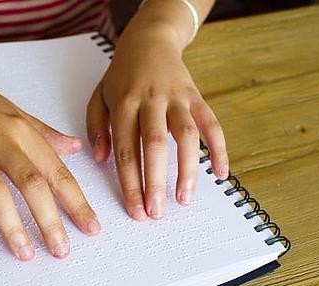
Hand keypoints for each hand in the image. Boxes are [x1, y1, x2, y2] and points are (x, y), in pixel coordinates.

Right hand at [0, 57, 100, 260]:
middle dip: (49, 219)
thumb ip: (45, 134)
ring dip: (11, 225)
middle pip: (30, 182)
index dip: (76, 201)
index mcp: (22, 131)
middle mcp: (0, 140)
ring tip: (24, 254)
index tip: (90, 227)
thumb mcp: (15, 113)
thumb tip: (75, 148)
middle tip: (61, 250)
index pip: (56, 171)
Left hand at [87, 23, 228, 220]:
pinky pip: (211, 123)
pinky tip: (221, 173)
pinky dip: (219, 148)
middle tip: (156, 213)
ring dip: (188, 170)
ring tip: (184, 199)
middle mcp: (150, 100)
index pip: (125, 149)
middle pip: (154, 145)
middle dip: (155, 182)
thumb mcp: (99, 97)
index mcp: (123, 104)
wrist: (150, 39)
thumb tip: (102, 161)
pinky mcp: (196, 96)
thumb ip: (96, 128)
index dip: (130, 183)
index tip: (134, 210)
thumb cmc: (121, 76)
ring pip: (186, 135)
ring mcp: (177, 97)